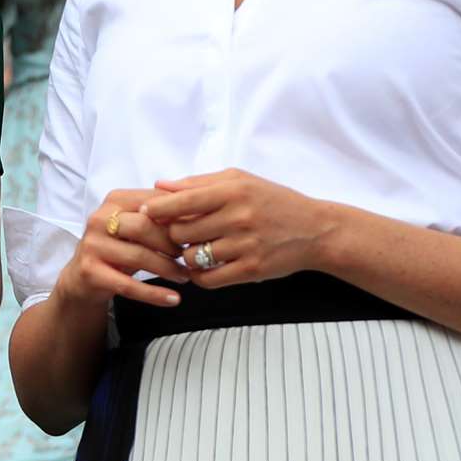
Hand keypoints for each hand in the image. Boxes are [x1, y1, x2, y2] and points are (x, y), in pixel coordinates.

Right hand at [52, 189, 188, 310]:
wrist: (81, 278)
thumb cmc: (117, 248)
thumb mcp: (134, 227)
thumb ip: (159, 217)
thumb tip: (198, 214)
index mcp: (114, 200)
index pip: (152, 202)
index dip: (178, 216)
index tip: (199, 229)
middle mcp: (99, 219)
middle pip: (145, 226)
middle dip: (172, 243)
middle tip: (190, 255)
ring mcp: (93, 245)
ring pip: (139, 256)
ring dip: (168, 268)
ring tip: (185, 276)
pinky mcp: (90, 272)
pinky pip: (129, 286)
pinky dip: (154, 294)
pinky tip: (173, 299)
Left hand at [139, 169, 334, 289]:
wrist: (315, 230)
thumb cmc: (272, 201)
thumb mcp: (239, 180)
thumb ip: (198, 183)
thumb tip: (159, 185)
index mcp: (232, 191)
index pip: (181, 201)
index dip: (157, 208)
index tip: (145, 212)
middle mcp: (238, 217)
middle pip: (181, 231)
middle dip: (173, 233)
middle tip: (178, 233)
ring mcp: (245, 246)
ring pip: (191, 257)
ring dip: (186, 255)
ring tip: (195, 248)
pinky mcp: (251, 270)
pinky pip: (208, 279)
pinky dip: (199, 275)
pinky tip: (204, 266)